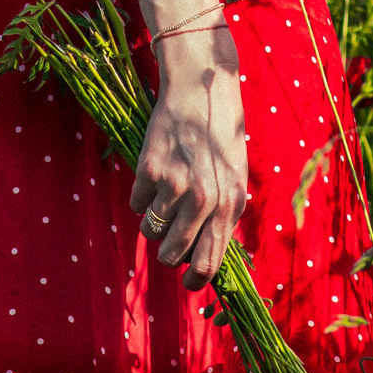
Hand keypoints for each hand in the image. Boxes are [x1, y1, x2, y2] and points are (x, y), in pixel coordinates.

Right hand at [128, 10, 247, 290]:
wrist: (202, 91)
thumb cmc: (220, 140)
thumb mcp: (234, 181)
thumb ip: (223, 220)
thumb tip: (205, 261)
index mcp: (229, 205)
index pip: (208, 264)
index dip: (193, 280)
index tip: (185, 280)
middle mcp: (204, 199)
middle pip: (171, 255)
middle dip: (168, 249)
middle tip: (171, 230)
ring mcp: (175, 185)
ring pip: (150, 231)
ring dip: (154, 219)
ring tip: (165, 194)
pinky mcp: (149, 170)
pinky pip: (137, 203)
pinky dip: (142, 194)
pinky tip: (156, 171)